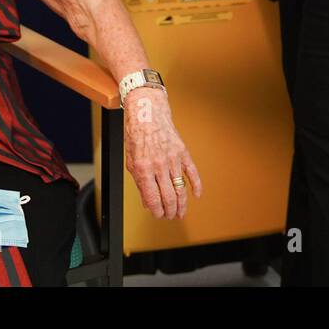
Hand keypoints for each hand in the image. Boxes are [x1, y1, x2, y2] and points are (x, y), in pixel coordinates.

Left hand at [122, 88, 202, 218]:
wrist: (147, 112)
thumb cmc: (137, 134)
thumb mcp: (131, 160)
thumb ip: (140, 182)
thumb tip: (147, 202)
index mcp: (143, 168)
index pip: (153, 198)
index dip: (157, 211)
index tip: (158, 215)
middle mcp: (159, 165)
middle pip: (169, 197)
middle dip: (170, 211)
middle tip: (169, 216)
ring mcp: (172, 158)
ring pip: (181, 188)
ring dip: (182, 204)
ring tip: (180, 213)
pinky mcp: (182, 152)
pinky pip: (192, 172)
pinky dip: (196, 186)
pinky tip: (196, 195)